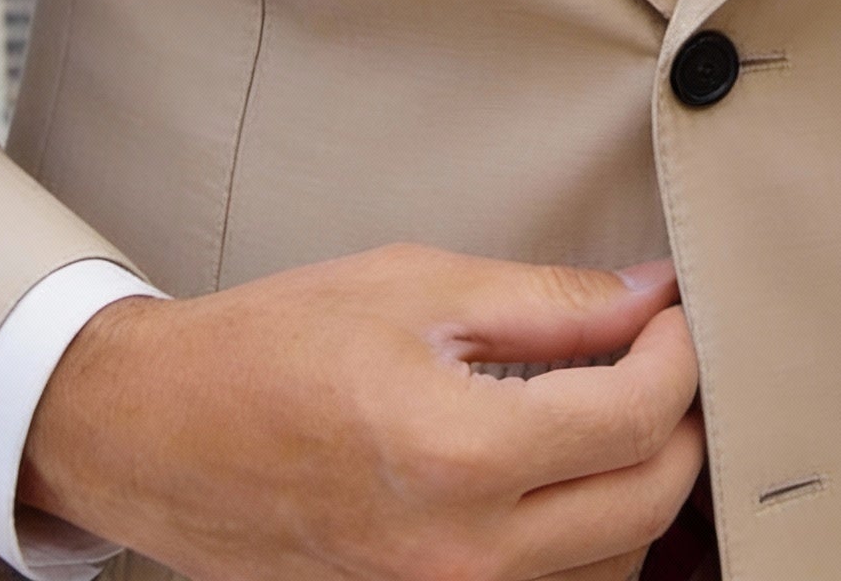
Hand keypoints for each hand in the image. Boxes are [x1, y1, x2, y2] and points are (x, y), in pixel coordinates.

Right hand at [19, 245, 703, 580]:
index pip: (633, 417)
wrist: (159, 432)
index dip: (679, 353)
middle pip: (646, 503)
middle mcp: (462, 554)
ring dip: (643, 487)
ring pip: (614, 565)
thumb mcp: (416, 287)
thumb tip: (645, 296)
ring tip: (624, 408)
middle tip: (666, 355)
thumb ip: (547, 303)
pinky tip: (574, 473)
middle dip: (681, 422)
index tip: (674, 312)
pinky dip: (591, 538)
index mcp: (458, 455)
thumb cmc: (269, 348)